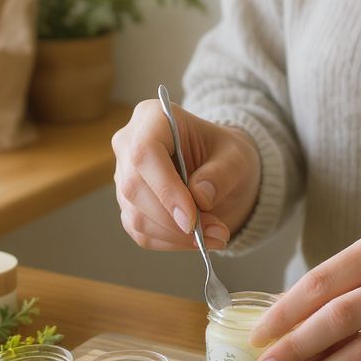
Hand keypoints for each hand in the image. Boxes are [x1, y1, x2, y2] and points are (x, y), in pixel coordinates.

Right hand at [112, 98, 261, 249]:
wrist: (220, 166)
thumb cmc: (225, 153)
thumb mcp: (236, 156)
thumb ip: (221, 173)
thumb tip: (199, 198)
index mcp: (152, 118)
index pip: (144, 152)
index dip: (165, 188)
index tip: (192, 218)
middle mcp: (129, 144)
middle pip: (134, 188)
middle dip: (175, 221)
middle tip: (216, 232)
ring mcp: (124, 176)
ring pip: (136, 216)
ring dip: (176, 236)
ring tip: (214, 236)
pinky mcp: (128, 204)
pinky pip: (141, 232)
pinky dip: (171, 243)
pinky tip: (196, 240)